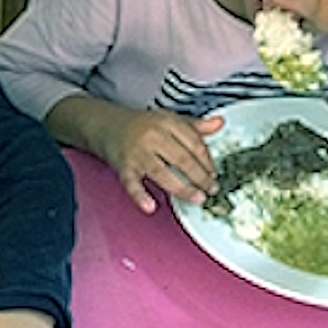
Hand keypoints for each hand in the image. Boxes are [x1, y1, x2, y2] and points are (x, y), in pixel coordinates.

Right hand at [102, 109, 223, 212]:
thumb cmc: (143, 126)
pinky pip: (131, 184)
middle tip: (212, 189)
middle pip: (181, 158)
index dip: (207, 160)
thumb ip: (194, 126)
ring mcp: (137, 152)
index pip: (193, 143)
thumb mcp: (169, 120)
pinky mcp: (123, 167)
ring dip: (182, 188)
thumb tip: (219, 123)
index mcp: (166, 123)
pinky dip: (140, 196)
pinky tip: (151, 207)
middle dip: (200, 176)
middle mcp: (152, 136)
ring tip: (197, 198)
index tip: (214, 173)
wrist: (108, 125)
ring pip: (162, 173)